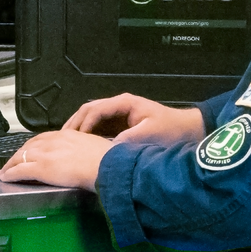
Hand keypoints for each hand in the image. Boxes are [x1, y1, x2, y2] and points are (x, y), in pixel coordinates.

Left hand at [0, 130, 115, 189]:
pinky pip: (20, 170)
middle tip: (12, 161)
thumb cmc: (109, 160)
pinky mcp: (42, 167)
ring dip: (10, 164)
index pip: (44, 138)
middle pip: (29, 145)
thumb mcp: (97, 147)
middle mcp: (54, 141)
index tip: (30, 151)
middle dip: (19, 153)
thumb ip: (87, 150)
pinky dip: (10, 174)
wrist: (108, 166)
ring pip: (21, 156)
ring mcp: (47, 154)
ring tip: (4, 171)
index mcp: (68, 135)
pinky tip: (4, 177)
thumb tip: (88, 157)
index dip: (34, 146)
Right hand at [62, 93, 204, 146]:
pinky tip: (81, 146)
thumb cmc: (172, 130)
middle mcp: (118, 105)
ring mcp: (119, 114)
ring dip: (79, 128)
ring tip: (66, 143)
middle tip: (62, 139)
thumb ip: (127, 139)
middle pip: (88, 110)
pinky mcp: (120, 125)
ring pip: (91, 118)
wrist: (189, 131)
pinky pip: (99, 127)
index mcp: (124, 103)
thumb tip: (107, 148)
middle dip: (74, 123)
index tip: (75, 139)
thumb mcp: (149, 134)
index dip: (83, 123)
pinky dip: (88, 134)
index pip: (95, 109)